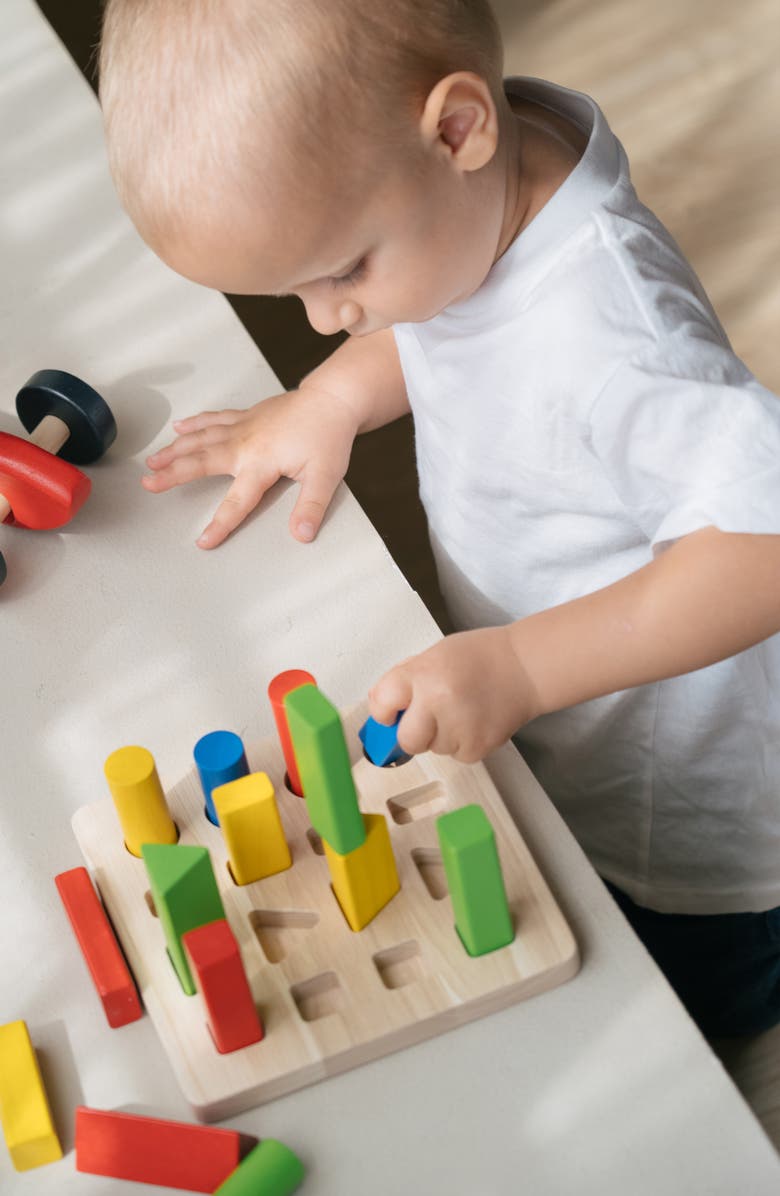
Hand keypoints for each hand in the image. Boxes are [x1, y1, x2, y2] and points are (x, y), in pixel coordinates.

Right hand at [143, 383, 359, 546]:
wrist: (333, 398)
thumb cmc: (329, 436)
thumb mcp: (326, 476)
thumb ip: (311, 507)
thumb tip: (302, 534)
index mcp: (262, 462)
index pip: (237, 502)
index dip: (220, 524)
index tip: (203, 541)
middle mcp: (245, 443)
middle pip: (201, 461)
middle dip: (172, 474)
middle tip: (149, 484)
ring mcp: (243, 426)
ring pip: (200, 438)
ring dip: (174, 449)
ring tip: (152, 461)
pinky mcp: (247, 415)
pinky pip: (214, 419)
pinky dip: (195, 423)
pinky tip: (179, 427)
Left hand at [368, 627, 541, 762]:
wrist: (526, 667)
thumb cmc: (481, 657)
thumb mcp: (435, 654)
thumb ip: (405, 678)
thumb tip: (381, 707)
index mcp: (423, 674)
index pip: (382, 703)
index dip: (384, 711)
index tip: (391, 713)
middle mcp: (438, 701)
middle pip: (407, 740)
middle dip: (413, 733)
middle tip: (429, 718)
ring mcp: (459, 727)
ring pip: (433, 749)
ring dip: (441, 736)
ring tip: (462, 710)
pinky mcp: (477, 747)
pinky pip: (456, 755)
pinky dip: (462, 742)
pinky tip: (475, 720)